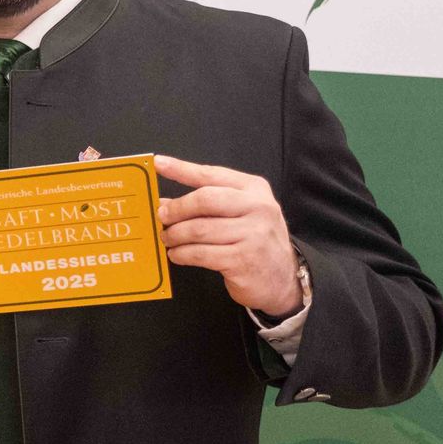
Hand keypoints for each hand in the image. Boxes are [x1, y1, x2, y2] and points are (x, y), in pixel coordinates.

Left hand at [155, 155, 300, 315]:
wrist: (283, 279)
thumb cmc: (256, 242)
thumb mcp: (241, 214)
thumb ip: (208, 204)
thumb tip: (165, 202)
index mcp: (254, 190)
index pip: (211, 175)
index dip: (182, 169)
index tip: (159, 163)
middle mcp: (257, 208)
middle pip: (205, 199)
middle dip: (177, 208)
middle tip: (162, 216)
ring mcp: (253, 234)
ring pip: (199, 229)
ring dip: (175, 235)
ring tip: (168, 238)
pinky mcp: (242, 259)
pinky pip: (200, 253)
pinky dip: (182, 254)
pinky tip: (178, 254)